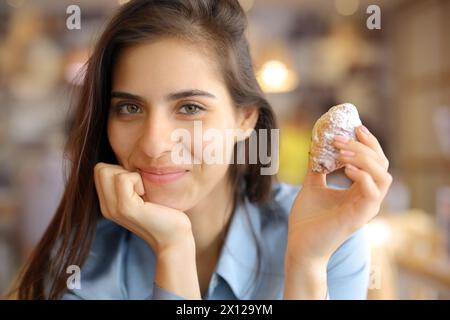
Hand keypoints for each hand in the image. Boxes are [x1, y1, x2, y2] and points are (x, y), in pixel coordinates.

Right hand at [94, 163, 200, 298]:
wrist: (174, 239)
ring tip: (144, 192)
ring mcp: (114, 209)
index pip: (100, 171)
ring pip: (107, 171)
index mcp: (109, 204)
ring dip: (131, 175)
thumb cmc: (166, 214)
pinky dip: (137, 180)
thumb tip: (131, 161)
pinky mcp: (125, 208)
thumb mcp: (143, 195)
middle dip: (122, 170)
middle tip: (141, 188)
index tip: (138, 185)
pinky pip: (123, 178)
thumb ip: (130, 183)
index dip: (120, 170)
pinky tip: (146, 195)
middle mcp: (107, 207)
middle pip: (100, 169)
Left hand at [285, 125, 391, 273]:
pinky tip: (345, 168)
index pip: (375, 161)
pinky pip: (373, 193)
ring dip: (364, 158)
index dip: (368, 143)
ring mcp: (366, 208)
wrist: (300, 245)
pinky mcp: (360, 217)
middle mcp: (367, 198)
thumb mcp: (312, 186)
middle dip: (364, 146)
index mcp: (359, 190)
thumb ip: (317, 168)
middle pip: (381, 164)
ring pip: (383, 176)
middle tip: (341, 137)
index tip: (355, 127)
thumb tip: (314, 147)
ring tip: (342, 150)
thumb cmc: (307, 219)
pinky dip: (363, 176)